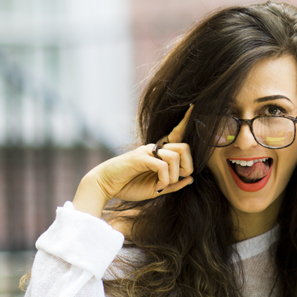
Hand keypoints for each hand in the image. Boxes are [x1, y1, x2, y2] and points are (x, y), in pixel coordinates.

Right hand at [73, 105, 194, 217]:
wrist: (104, 186)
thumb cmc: (128, 186)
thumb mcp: (156, 188)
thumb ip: (172, 184)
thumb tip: (191, 178)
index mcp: (159, 153)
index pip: (177, 135)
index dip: (186, 122)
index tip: (193, 107)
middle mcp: (154, 148)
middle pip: (184, 147)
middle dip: (188, 165)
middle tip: (179, 178)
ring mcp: (147, 151)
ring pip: (175, 156)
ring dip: (174, 175)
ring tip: (164, 185)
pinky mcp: (139, 157)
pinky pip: (162, 166)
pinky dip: (164, 179)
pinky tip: (157, 187)